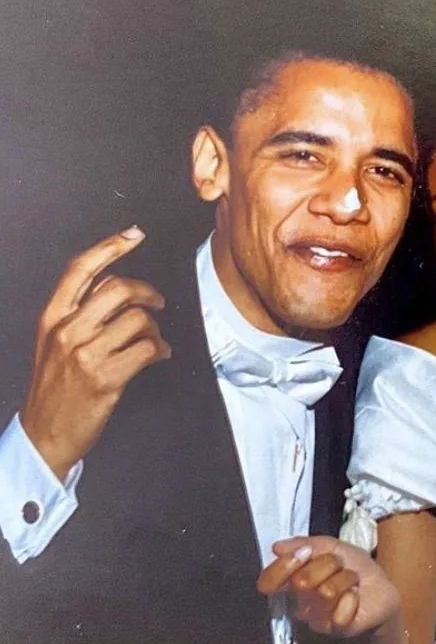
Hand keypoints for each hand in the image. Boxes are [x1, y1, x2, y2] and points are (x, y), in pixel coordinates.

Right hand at [20, 226, 170, 479]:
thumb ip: (80, 312)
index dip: (110, 246)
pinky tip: (159, 355)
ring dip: (154, 328)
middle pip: (119, 288)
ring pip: (138, 319)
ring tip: (153, 340)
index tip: (135, 233)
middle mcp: (66, 331)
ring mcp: (86, 354)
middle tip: (157, 303)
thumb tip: (118, 283)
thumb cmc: (55, 385)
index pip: (80, 269)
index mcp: (51, 317)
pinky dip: (161, 349)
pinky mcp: (106, 377)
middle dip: (147, 292)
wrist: (45, 432)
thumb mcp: (54, 341)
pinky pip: (148, 348)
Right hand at [258, 536, 402, 638]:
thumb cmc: (355, 568)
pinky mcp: (337, 627)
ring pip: (325, 591)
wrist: (382, 587)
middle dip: (328, 564)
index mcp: (295, 580)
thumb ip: (306, 543)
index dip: (283, 566)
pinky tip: (355, 596)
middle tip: (339, 566)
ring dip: (346, 578)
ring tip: (351, 580)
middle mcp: (301, 601)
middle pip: (302, 580)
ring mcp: (317, 617)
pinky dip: (352, 598)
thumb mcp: (332, 546)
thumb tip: (278, 547)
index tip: (303, 553)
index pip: (269, 580)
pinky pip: (338, 613)